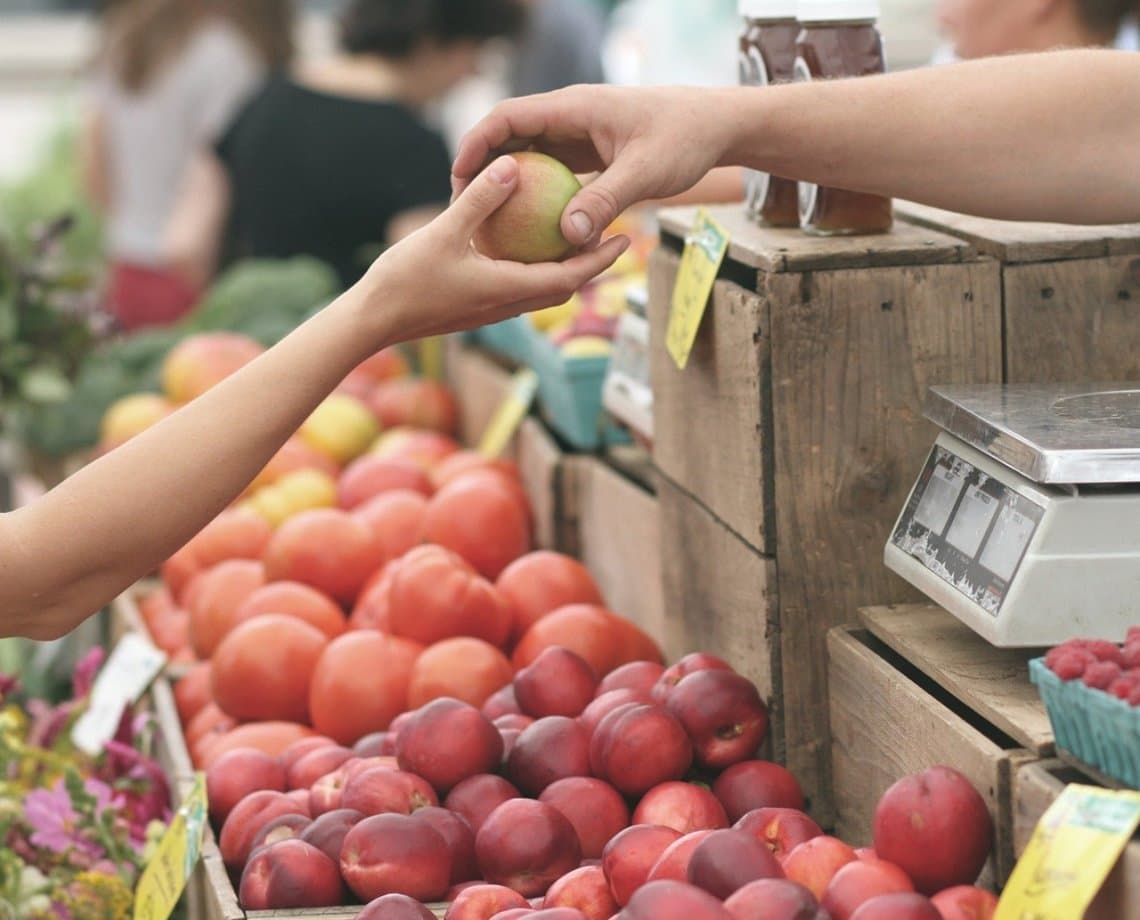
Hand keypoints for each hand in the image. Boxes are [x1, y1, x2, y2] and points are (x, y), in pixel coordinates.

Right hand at [357, 154, 629, 343]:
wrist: (372, 322)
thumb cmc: (404, 280)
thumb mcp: (443, 232)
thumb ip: (480, 200)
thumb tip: (512, 165)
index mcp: (508, 290)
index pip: (570, 277)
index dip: (600, 259)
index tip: (625, 239)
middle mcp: (506, 305)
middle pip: (563, 286)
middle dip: (592, 265)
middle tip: (613, 236)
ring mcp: (490, 309)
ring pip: (540, 290)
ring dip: (564, 269)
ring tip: (578, 239)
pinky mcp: (475, 307)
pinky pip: (517, 287)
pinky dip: (533, 269)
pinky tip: (524, 245)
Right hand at [452, 85, 731, 246]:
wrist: (716, 126)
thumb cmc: (684, 139)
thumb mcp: (645, 172)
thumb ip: (605, 201)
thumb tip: (568, 237)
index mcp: (573, 107)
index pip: (508, 117)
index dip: (476, 144)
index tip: (458, 178)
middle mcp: (569, 117)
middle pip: (509, 137)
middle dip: (482, 168)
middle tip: (462, 207)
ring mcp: (578, 135)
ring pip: (528, 156)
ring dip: (506, 185)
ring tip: (486, 222)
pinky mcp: (588, 154)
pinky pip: (551, 173)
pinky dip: (535, 196)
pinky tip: (528, 230)